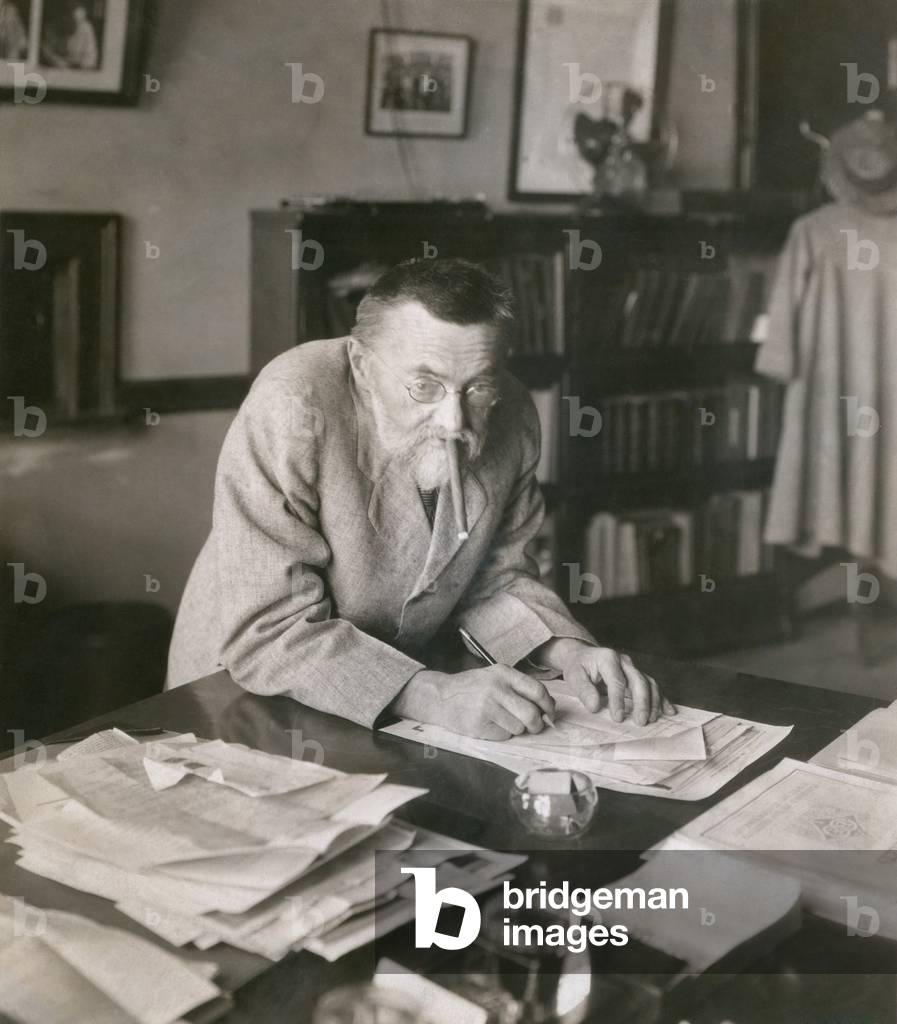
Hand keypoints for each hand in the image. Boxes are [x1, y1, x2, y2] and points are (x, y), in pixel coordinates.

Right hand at [392, 666, 556, 740]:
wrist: (441, 697)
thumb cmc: (472, 688)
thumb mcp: (495, 677)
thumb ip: (519, 688)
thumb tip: (547, 708)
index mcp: (503, 673)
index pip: (537, 691)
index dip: (548, 705)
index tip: (549, 713)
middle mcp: (496, 689)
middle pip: (531, 714)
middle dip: (536, 724)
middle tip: (533, 726)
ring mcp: (487, 707)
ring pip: (519, 727)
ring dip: (515, 728)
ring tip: (501, 720)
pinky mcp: (479, 725)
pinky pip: (504, 736)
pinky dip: (501, 734)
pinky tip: (490, 724)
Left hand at [541, 640, 675, 725]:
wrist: (582, 655)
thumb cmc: (578, 667)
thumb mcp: (574, 676)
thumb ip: (584, 690)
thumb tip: (594, 706)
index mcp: (608, 658)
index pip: (617, 681)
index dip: (618, 701)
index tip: (618, 718)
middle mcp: (624, 661)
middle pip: (639, 681)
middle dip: (641, 703)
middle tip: (640, 722)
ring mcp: (633, 668)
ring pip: (649, 683)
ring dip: (653, 703)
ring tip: (651, 720)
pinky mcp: (638, 675)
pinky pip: (654, 686)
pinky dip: (662, 699)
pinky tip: (668, 711)